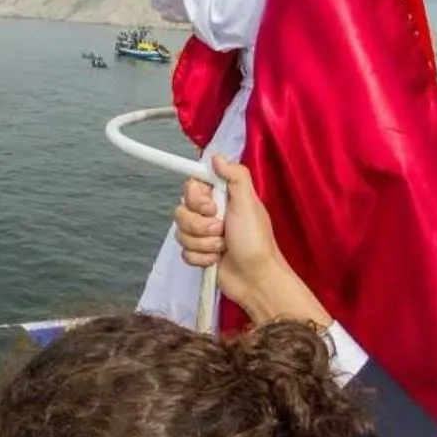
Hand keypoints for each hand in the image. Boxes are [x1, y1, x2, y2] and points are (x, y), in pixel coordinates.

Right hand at [173, 155, 325, 325]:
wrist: (256, 279)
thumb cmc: (256, 241)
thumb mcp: (248, 203)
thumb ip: (235, 176)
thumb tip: (217, 156)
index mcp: (223, 197)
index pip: (192, 185)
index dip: (196, 197)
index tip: (210, 206)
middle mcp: (211, 214)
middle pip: (182, 210)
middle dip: (200, 224)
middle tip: (221, 229)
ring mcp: (204, 235)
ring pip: (181, 232)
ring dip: (203, 243)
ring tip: (222, 247)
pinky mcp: (199, 253)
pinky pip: (184, 251)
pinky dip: (201, 257)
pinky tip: (216, 260)